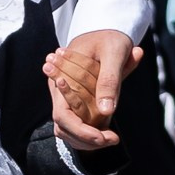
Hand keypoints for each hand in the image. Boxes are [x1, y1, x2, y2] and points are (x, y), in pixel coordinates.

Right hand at [45, 31, 137, 149]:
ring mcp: (67, 99)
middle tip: (112, 139)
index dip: (81, 130)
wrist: (105, 33)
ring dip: (88, 141)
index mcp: (62, 79)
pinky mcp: (77, 104)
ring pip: (69, 132)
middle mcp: (60, 93)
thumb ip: (111, 79)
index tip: (104, 136)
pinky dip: (90, 136)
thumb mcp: (114, 52)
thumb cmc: (110, 40)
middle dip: (86, 139)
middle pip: (64, 128)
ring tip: (111, 138)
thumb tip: (107, 110)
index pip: (63, 115)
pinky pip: (77, 128)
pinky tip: (107, 135)